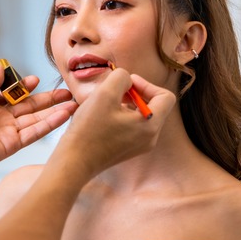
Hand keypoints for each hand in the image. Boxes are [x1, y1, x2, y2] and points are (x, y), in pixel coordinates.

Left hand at [0, 63, 76, 173]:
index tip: (36, 80)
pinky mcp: (13, 145)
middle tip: (66, 92)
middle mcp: (1, 118)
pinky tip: (64, 115)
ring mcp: (8, 132)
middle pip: (30, 107)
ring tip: (73, 103)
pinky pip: (35, 132)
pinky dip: (51, 124)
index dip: (25, 87)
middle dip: (49, 99)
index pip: (13, 95)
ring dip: (56, 111)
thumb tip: (0, 66)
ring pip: (37, 119)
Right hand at [52, 67, 175, 178]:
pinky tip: (105, 115)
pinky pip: (134, 126)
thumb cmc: (89, 129)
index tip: (128, 84)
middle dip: (137, 93)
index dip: (148, 84)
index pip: (166, 97)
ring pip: (143, 115)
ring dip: (129, 103)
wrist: (74, 162)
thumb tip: (128, 80)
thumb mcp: (105, 93)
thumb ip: (121, 78)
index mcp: (151, 125)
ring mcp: (141, 145)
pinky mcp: (130, 149)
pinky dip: (123, 115)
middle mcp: (151, 137)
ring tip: (108, 102)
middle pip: (155, 105)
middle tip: (116, 91)